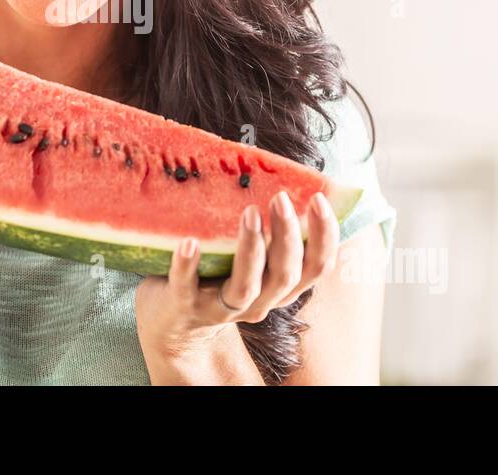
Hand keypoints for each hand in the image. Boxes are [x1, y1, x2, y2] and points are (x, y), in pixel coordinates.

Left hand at [134, 190, 339, 360]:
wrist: (173, 322)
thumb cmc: (217, 274)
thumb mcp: (250, 257)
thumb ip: (268, 231)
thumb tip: (281, 176)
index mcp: (279, 286)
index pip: (317, 268)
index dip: (325, 236)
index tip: (319, 198)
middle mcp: (258, 301)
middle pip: (286, 275)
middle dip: (288, 236)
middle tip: (280, 198)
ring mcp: (221, 309)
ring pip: (246, 286)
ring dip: (251, 250)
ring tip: (249, 212)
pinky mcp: (185, 307)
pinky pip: (187, 289)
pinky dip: (188, 266)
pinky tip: (189, 242)